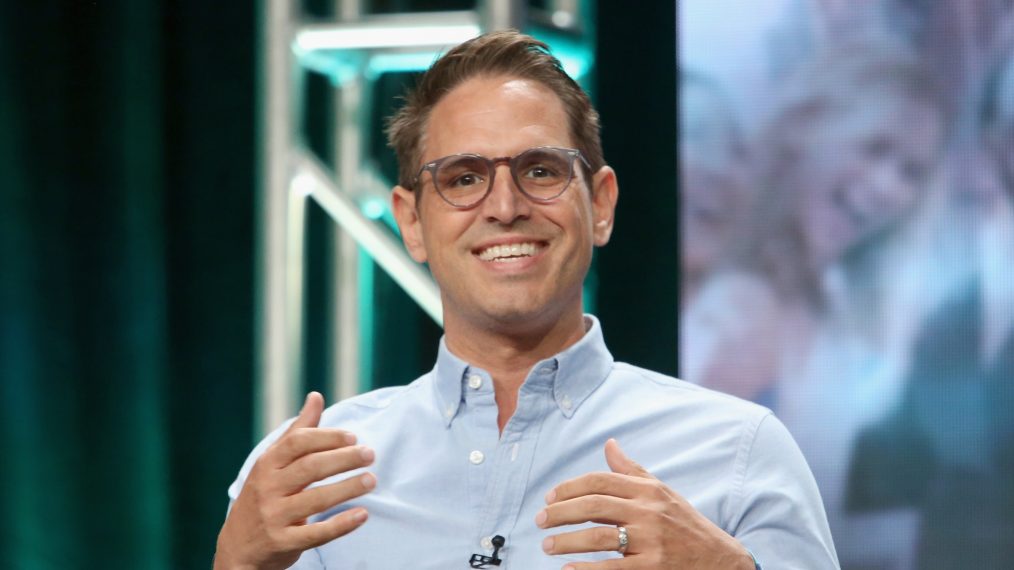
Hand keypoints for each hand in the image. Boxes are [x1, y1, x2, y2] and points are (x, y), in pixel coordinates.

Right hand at [214, 392, 376, 569]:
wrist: (238, 547)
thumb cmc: (263, 495)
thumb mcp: (273, 463)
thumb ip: (297, 431)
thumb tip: (316, 396)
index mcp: (267, 465)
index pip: (297, 443)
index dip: (326, 437)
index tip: (353, 436)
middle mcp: (268, 488)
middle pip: (310, 468)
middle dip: (343, 459)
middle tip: (370, 454)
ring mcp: (274, 516)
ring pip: (315, 499)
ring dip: (347, 488)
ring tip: (371, 480)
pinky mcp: (283, 542)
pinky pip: (316, 533)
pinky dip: (341, 524)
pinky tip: (362, 515)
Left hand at [536, 439, 752, 568]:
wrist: (720, 559)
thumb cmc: (684, 523)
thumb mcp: (661, 491)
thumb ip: (631, 471)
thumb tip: (609, 444)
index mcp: (647, 490)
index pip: (600, 481)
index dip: (569, 487)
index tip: (549, 498)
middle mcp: (648, 511)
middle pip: (594, 505)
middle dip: (560, 513)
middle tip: (539, 521)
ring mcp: (651, 541)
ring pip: (599, 537)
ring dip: (567, 541)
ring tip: (547, 546)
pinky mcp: (653, 567)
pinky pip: (613, 568)